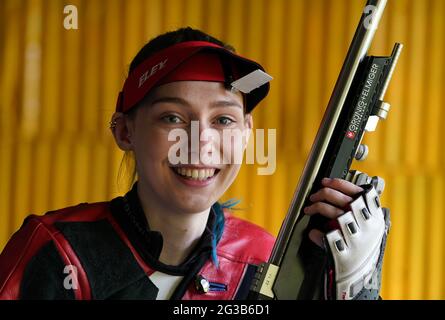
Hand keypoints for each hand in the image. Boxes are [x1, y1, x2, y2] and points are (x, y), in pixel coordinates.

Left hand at [304, 176, 390, 299]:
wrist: (359, 278)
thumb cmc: (362, 250)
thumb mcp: (370, 228)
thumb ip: (362, 209)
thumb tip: (340, 191)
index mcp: (374, 216)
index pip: (358, 191)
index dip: (340, 183)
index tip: (326, 181)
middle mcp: (365, 224)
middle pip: (340, 198)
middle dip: (322, 193)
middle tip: (314, 196)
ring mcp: (354, 236)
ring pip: (330, 211)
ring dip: (315, 207)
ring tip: (309, 209)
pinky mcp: (342, 249)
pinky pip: (324, 233)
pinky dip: (316, 232)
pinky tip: (314, 233)